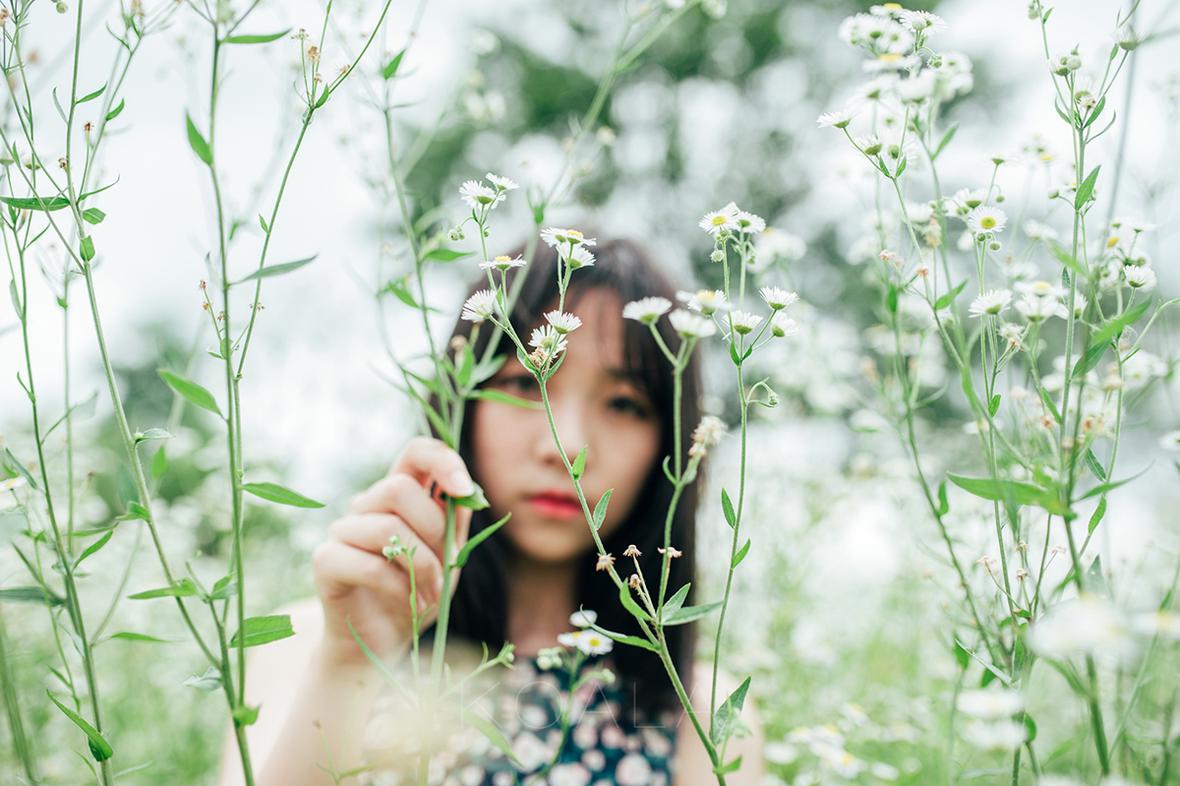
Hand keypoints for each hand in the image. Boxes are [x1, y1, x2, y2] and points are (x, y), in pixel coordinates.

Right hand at [312, 437, 475, 668]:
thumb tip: (466, 490)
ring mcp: (342, 530)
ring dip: (421, 566)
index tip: (462, 487)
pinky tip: (407, 603)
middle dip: (433, 529)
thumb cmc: (417, 593)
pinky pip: (369, 564)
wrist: (382, 642)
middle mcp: (367, 505)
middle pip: (398, 487)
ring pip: (385, 526)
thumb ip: (456, 520)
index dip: (441, 460)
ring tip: (431, 594)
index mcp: (400, 496)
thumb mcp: (450, 556)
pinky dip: (398, 588)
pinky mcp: (326, 560)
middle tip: (445, 567)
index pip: (415, 453)